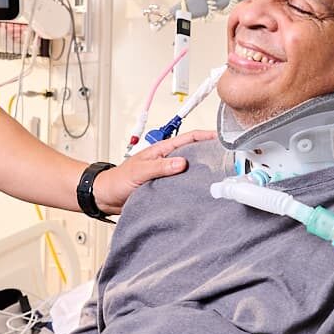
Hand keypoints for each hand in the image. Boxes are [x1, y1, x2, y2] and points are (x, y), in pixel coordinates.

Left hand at [91, 131, 214, 213]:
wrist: (106, 198)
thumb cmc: (117, 180)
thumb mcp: (139, 170)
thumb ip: (160, 166)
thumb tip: (181, 163)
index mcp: (162, 151)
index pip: (188, 139)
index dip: (206, 136)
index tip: (221, 137)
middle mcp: (167, 162)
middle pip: (194, 155)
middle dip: (210, 155)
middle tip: (227, 160)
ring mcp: (168, 176)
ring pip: (190, 173)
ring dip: (202, 175)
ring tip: (219, 178)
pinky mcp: (166, 191)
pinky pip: (183, 188)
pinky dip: (193, 190)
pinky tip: (202, 195)